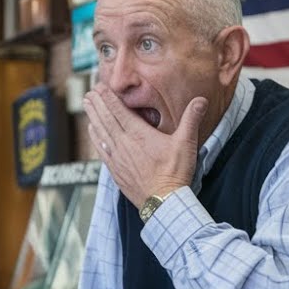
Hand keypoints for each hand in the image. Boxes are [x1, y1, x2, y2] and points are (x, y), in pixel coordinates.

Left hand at [84, 84, 205, 207]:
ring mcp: (117, 158)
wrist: (163, 203)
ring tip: (87, 104)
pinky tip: (91, 130)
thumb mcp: (186, 143)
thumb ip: (191, 119)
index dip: (108, 97)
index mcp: (138, 134)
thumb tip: (201, 100)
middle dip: (97, 103)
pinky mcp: (115, 170)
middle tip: (89, 92)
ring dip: (93, 116)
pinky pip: (100, 149)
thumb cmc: (175, 174)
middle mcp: (123, 144)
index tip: (100, 86)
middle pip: (106, 119)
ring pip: (101, 132)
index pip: (119, 110)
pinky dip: (95, 137)